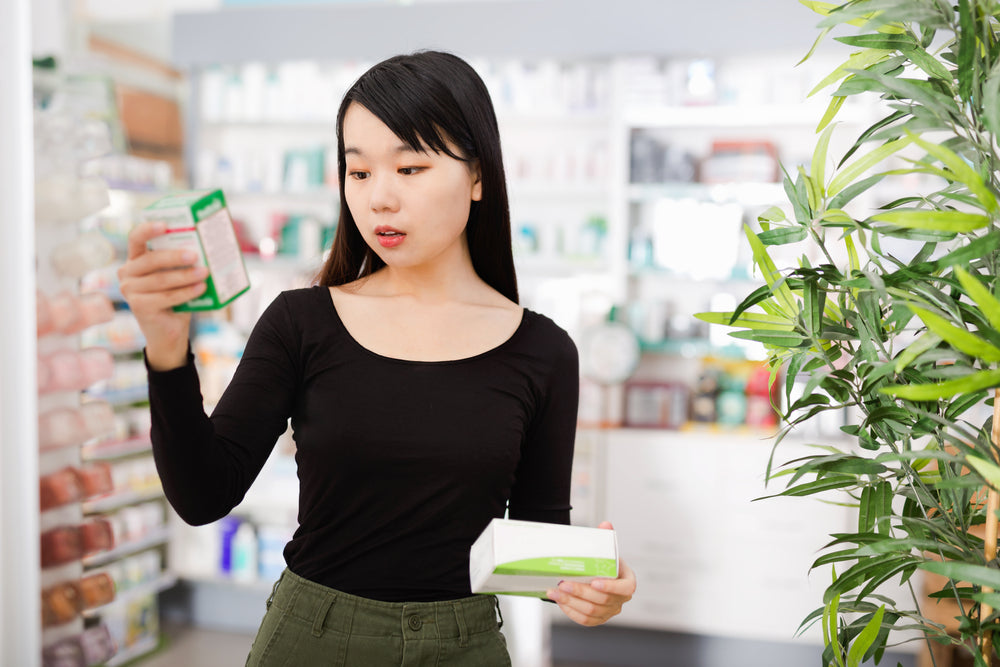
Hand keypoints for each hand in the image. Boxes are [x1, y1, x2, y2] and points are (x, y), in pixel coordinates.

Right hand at [117, 221, 206, 369]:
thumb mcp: (176, 276)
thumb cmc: (174, 298)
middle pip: (151, 260)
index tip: (165, 225)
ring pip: (161, 280)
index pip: (135, 238)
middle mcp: (127, 273)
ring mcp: (129, 290)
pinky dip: (186, 292)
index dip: (148, 229)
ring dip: (185, 276)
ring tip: (205, 272)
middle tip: (196, 255)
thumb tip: (205, 250)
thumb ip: (181, 264)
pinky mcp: (138, 306)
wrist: (168, 331)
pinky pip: (165, 296)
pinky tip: (200, 288)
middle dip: (175, 256)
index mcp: (135, 259)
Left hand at [545, 521, 635, 626]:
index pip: (625, 589)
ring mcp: (610, 611)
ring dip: (571, 601)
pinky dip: (571, 611)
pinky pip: (584, 620)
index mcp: (628, 582)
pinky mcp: (598, 619)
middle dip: (581, 592)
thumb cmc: (605, 563)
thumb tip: (605, 524)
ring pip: (591, 612)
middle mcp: (620, 599)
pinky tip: (560, 601)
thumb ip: (606, 536)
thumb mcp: (607, 549)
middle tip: (564, 583)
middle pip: (603, 600)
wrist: (599, 575)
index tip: (594, 581)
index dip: (610, 587)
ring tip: (556, 591)